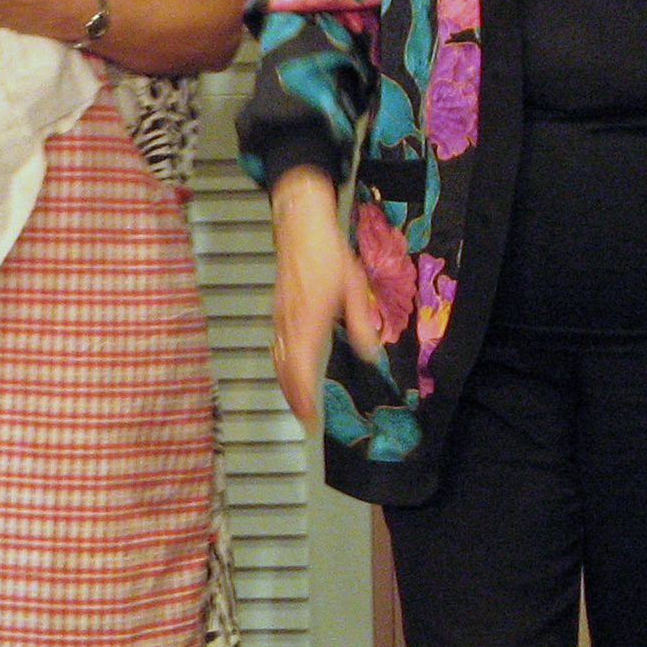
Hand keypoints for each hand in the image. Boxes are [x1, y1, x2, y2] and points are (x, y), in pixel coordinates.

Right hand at [267, 165, 382, 431]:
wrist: (300, 227)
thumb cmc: (329, 254)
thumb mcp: (354, 287)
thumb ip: (361, 322)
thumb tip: (372, 354)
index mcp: (308, 320)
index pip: (300, 367)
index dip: (304, 395)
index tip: (312, 418)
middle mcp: (288, 323)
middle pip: (283, 369)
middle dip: (293, 397)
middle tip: (306, 420)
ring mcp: (279, 316)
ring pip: (276, 358)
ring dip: (285, 383)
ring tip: (298, 403)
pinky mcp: (277, 310)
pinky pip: (275, 346)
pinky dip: (281, 365)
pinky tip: (290, 369)